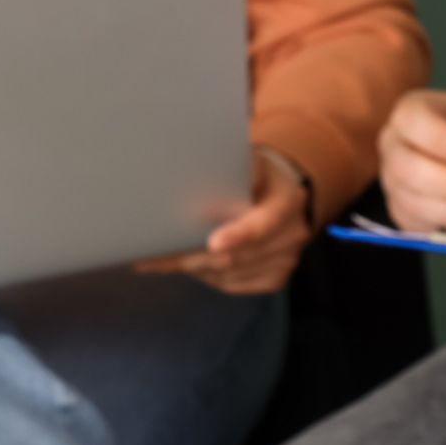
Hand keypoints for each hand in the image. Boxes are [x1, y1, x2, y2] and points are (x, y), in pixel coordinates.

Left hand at [134, 150, 311, 294]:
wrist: (287, 197)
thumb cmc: (259, 175)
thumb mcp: (251, 160)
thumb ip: (233, 166)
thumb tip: (202, 172)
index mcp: (287, 202)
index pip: (263, 223)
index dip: (238, 235)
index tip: (213, 243)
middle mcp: (292, 235)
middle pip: (237, 256)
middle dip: (192, 257)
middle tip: (153, 257)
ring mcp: (286, 261)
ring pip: (229, 274)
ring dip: (192, 267)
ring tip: (161, 258)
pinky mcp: (275, 279)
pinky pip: (232, 285)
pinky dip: (205, 276)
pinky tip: (189, 263)